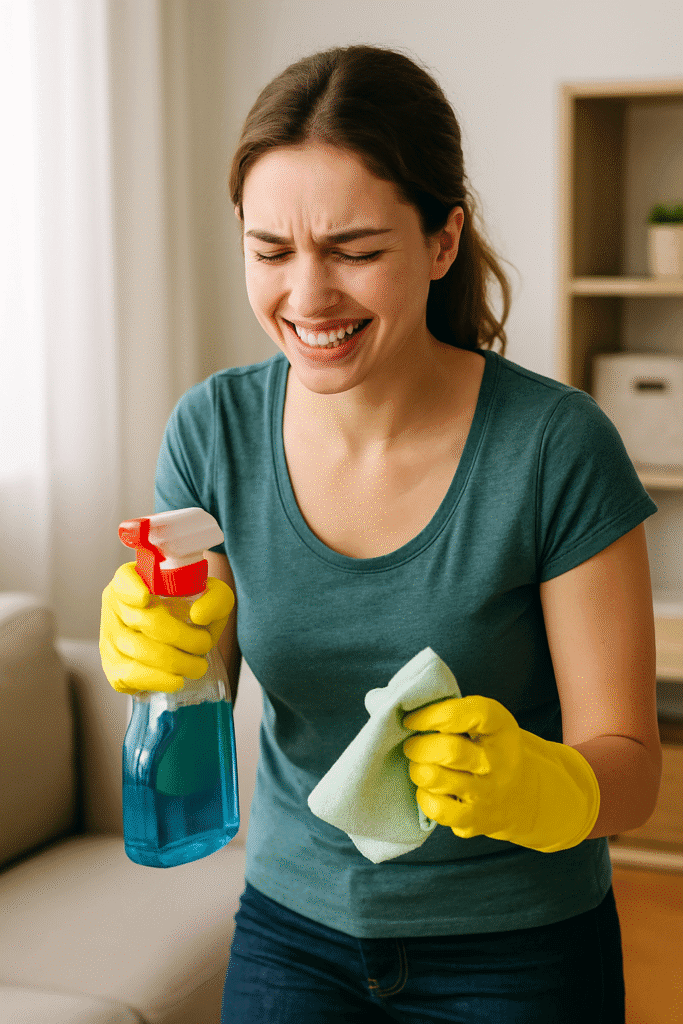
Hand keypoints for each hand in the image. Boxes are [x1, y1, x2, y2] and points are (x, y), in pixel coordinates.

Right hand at [99, 562, 234, 693]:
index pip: (124, 579)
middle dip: (180, 636)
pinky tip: (177, 679)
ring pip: (139, 650)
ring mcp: (110, 636)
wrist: (187, 636)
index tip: (144, 597)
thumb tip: (198, 616)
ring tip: (198, 666)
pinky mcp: (112, 665)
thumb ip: (215, 599)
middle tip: (204, 644)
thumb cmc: (195, 609)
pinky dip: (158, 680)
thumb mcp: (215, 596)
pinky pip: (131, 675)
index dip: (130, 588)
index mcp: (134, 578)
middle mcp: (115, 605)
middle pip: (144, 620)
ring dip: (175, 661)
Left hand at [402, 695, 599, 852]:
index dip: (433, 714)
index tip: (413, 719)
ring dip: (417, 769)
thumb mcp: (489, 724)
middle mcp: (500, 762)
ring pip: (435, 778)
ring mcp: (488, 794)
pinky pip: (436, 808)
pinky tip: (431, 789)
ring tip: (420, 765)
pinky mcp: (475, 820)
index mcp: (503, 729)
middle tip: (412, 744)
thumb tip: (404, 708)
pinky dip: (424, 796)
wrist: (528, 795)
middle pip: (448, 750)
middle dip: (418, 745)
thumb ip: (456, 714)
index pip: (471, 713)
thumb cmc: (495, 750)